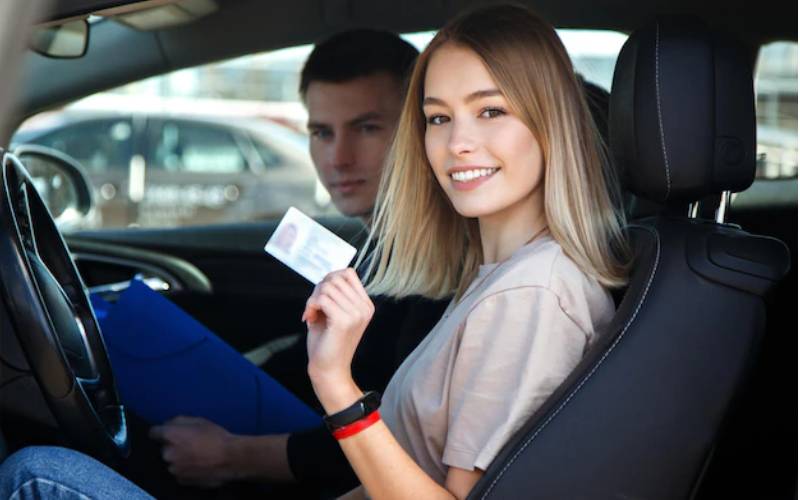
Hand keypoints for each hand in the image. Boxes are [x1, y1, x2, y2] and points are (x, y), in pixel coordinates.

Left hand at [149, 416, 238, 487]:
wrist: (230, 458)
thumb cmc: (216, 436)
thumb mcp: (199, 420)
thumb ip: (179, 420)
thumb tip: (169, 424)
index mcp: (170, 436)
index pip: (154, 432)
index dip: (161, 431)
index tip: (169, 432)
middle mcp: (167, 454)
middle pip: (165, 448)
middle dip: (174, 446)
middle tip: (190, 444)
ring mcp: (174, 469)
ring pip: (172, 461)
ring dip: (180, 458)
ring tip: (197, 456)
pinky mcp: (181, 481)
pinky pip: (180, 472)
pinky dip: (186, 469)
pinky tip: (199, 465)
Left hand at [302, 268, 373, 408]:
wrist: (329, 370)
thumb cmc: (328, 342)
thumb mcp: (334, 312)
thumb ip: (334, 293)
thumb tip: (328, 275)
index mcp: (366, 305)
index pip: (348, 273)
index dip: (329, 279)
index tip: (321, 298)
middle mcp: (364, 308)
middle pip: (335, 278)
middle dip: (318, 289)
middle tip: (313, 308)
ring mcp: (356, 314)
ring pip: (327, 287)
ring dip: (313, 299)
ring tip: (312, 314)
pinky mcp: (343, 321)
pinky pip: (321, 299)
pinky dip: (310, 306)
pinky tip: (309, 319)